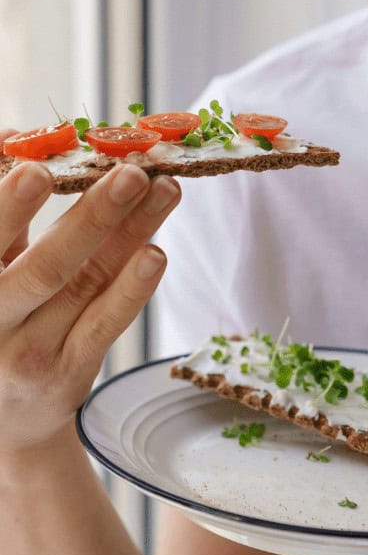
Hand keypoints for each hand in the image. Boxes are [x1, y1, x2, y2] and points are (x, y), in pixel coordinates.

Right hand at [0, 136, 180, 457]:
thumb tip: (16, 137)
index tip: (39, 168)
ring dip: (131, 232)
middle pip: (47, 268)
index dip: (10, 208)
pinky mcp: (72, 370)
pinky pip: (106, 324)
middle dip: (92, 216)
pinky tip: (156, 254)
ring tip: (164, 189)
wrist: (4, 416)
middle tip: (130, 173)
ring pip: (88, 285)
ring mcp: (35, 351)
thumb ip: (3, 217)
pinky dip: (133, 290)